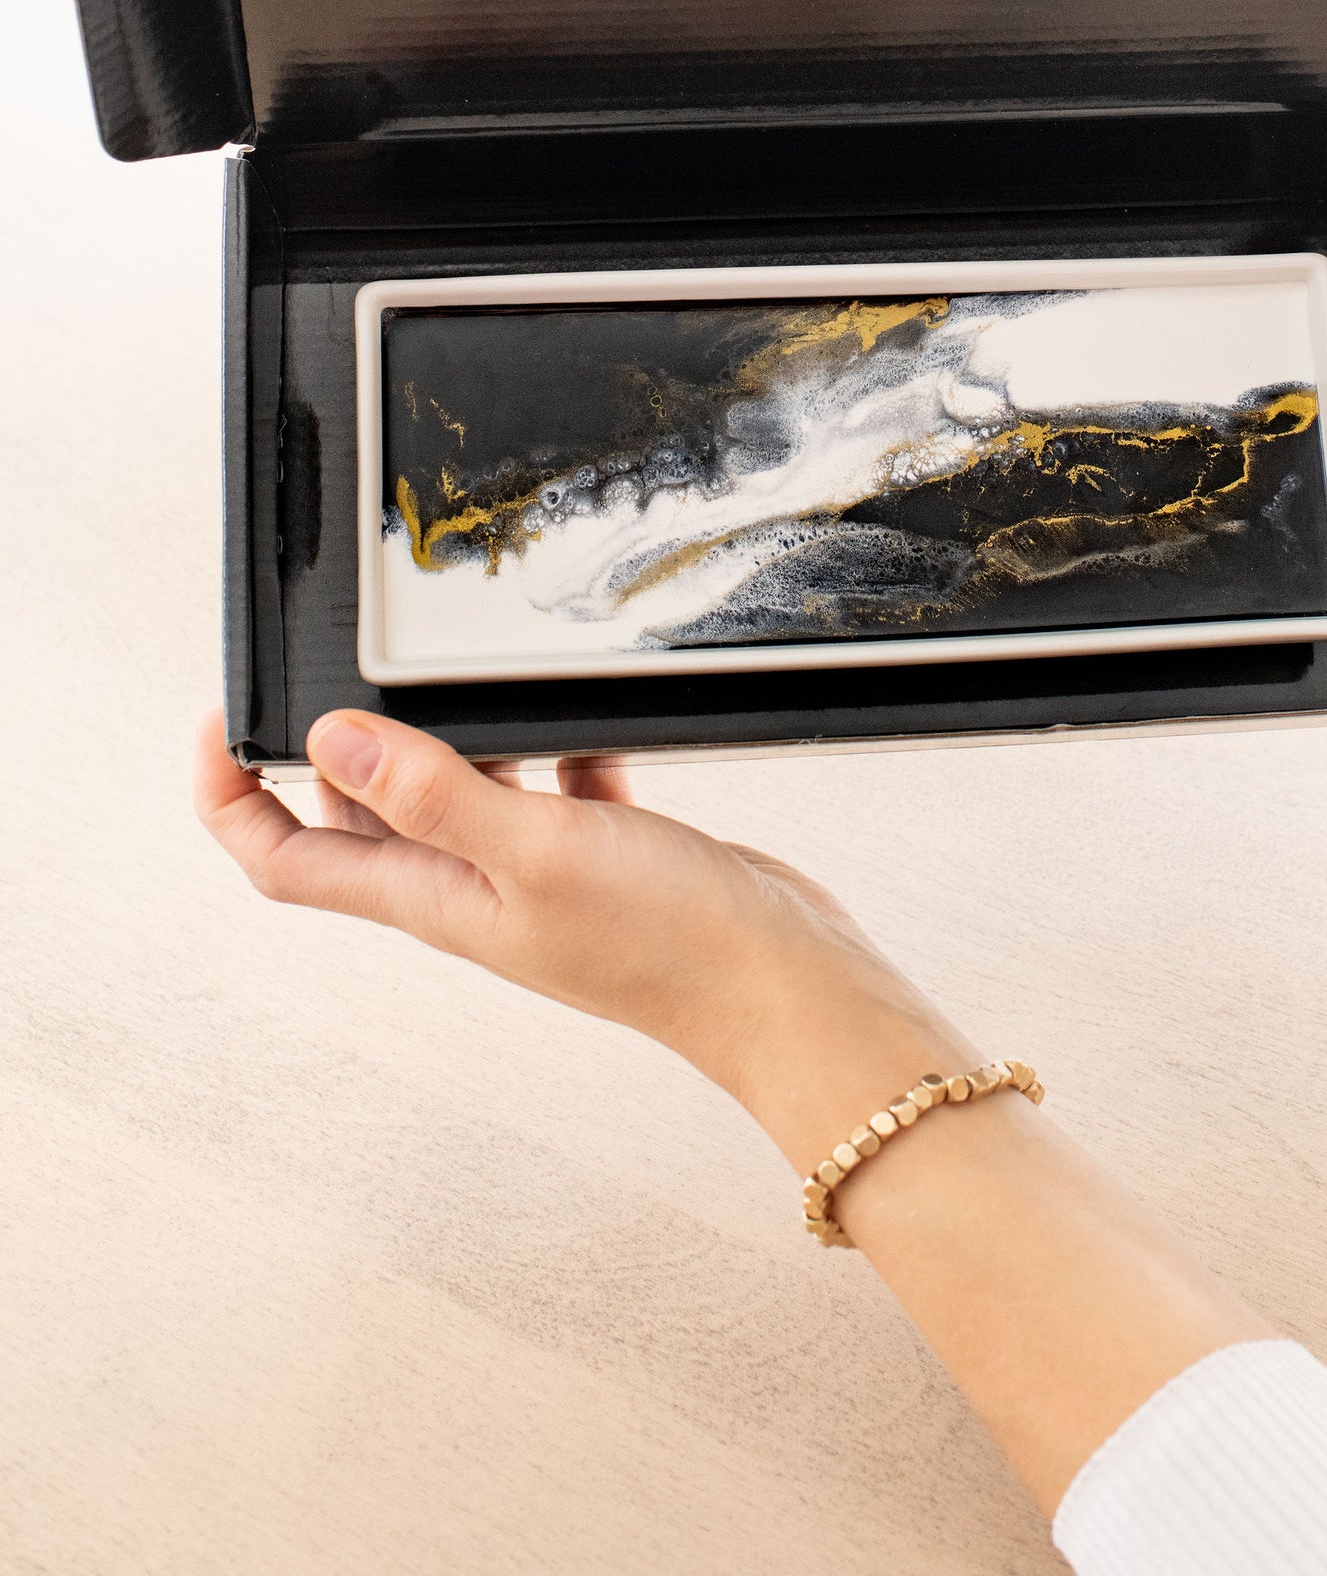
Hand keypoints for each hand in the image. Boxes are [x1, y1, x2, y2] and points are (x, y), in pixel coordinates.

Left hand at [193, 710, 977, 1164]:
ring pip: (451, 794)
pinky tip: (579, 720)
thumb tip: (330, 739)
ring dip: (440, 738)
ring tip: (448, 676)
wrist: (781, 983)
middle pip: (359, 822)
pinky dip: (552, 745)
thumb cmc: (666, 942)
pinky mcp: (601, 851)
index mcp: (433, 900)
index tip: (219, 723)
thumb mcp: (534, 850)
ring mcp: (534, 873)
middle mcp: (470, 890)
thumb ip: (434, 792)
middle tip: (334, 669)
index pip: (286, 858)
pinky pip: (551, 786)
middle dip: (333, 749)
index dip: (232, 797)